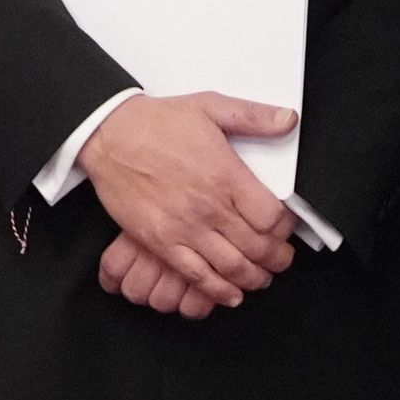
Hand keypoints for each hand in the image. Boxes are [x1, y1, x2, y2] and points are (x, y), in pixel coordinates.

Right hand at [78, 92, 299, 306]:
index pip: (272, 217)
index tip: (286, 228)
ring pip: (231, 267)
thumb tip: (289, 119)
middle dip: (276, 259)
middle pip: (257, 247)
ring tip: (261, 278)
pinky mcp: (161, 241)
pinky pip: (196, 276)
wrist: (109, 135)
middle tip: (281, 260)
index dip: (285, 227)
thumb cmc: (158, 122)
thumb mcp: (211, 106)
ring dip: (253, 278)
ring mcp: (184, 227)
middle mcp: (209, 206)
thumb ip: (254, 116)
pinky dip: (218, 291)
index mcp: (226, 175)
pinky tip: (231, 293)